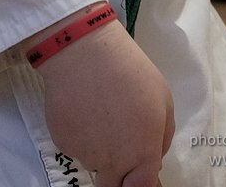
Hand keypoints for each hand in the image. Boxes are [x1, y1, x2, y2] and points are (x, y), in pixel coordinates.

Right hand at [35, 19, 173, 186]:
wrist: (84, 51)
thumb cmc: (129, 70)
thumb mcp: (163, 98)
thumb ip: (163, 136)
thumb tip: (154, 157)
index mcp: (142, 154)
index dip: (138, 185)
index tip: (138, 176)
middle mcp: (112, 163)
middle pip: (112, 186)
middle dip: (117, 174)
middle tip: (118, 142)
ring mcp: (84, 153)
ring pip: (93, 160)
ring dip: (98, 145)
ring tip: (99, 107)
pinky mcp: (61, 140)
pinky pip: (74, 143)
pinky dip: (79, 130)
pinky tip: (83, 103)